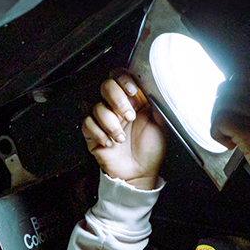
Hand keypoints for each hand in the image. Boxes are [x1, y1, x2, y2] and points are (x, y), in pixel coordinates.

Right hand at [82, 70, 164, 188]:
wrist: (141, 173)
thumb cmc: (151, 150)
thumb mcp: (161, 124)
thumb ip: (157, 103)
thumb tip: (155, 85)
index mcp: (133, 100)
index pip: (120, 76)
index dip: (123, 79)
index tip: (133, 91)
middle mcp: (116, 106)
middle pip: (105, 86)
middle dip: (117, 100)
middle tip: (129, 117)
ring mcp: (103, 119)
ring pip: (97, 107)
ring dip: (111, 124)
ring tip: (121, 138)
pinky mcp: (93, 133)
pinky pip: (88, 124)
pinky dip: (99, 134)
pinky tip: (111, 143)